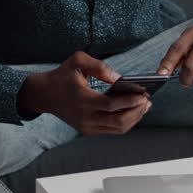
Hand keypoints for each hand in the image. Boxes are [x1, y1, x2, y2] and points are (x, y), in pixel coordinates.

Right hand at [18, 51, 151, 135]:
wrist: (44, 94)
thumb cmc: (62, 75)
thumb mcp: (78, 61)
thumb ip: (99, 66)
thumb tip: (119, 78)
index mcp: (83, 100)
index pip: (112, 105)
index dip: (131, 101)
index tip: (144, 93)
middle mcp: (85, 117)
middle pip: (119, 121)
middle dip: (137, 112)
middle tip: (148, 100)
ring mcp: (87, 127)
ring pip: (118, 129)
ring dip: (134, 118)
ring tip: (144, 106)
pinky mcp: (88, 131)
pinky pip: (112, 130)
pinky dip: (125, 122)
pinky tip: (133, 111)